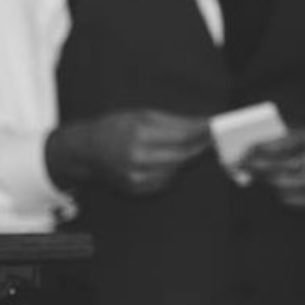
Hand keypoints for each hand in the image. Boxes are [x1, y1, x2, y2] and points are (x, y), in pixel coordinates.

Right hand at [47, 109, 210, 196]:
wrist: (87, 151)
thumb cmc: (115, 127)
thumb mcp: (142, 115)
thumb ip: (175, 121)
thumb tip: (204, 124)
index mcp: (139, 135)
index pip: (182, 136)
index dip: (203, 133)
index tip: (217, 127)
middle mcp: (137, 159)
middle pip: (183, 156)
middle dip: (200, 147)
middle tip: (213, 139)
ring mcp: (135, 177)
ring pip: (175, 170)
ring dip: (184, 159)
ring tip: (187, 148)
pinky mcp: (135, 189)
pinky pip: (164, 181)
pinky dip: (171, 171)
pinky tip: (166, 161)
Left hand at [241, 128, 304, 210]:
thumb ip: (282, 140)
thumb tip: (249, 150)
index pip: (280, 144)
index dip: (259, 149)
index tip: (244, 151)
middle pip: (276, 167)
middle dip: (254, 167)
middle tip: (238, 166)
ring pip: (277, 184)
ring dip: (261, 180)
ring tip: (250, 175)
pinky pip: (285, 199)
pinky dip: (274, 192)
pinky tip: (269, 186)